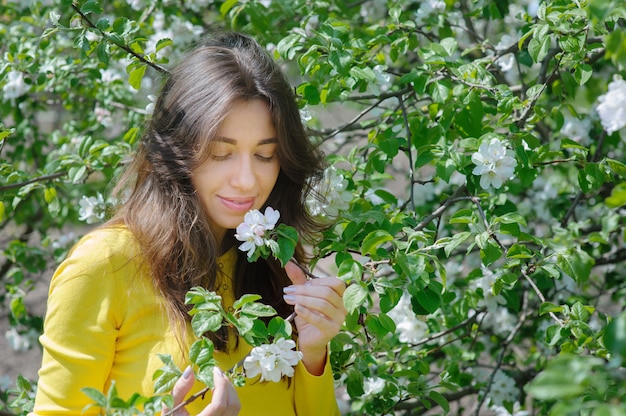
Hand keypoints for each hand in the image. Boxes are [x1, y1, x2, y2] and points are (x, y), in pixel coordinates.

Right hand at [164, 366, 239, 415]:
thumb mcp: (170, 406)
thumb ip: (179, 389)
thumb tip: (190, 370)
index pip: (219, 405)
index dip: (220, 385)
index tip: (214, 371)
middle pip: (232, 404)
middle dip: (226, 384)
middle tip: (217, 372)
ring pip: (236, 407)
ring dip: (230, 389)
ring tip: (218, 379)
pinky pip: (234, 409)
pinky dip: (230, 396)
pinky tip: (220, 390)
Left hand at [283, 260, 346, 374]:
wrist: (309, 339)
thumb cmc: (309, 315)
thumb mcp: (304, 296)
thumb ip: (299, 280)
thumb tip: (288, 262)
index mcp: (341, 295)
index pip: (335, 283)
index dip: (316, 281)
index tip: (298, 285)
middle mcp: (344, 306)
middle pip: (327, 292)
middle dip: (305, 290)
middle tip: (287, 291)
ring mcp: (340, 319)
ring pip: (323, 304)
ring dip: (303, 300)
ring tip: (288, 299)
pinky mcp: (332, 331)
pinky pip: (320, 320)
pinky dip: (307, 312)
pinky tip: (296, 308)